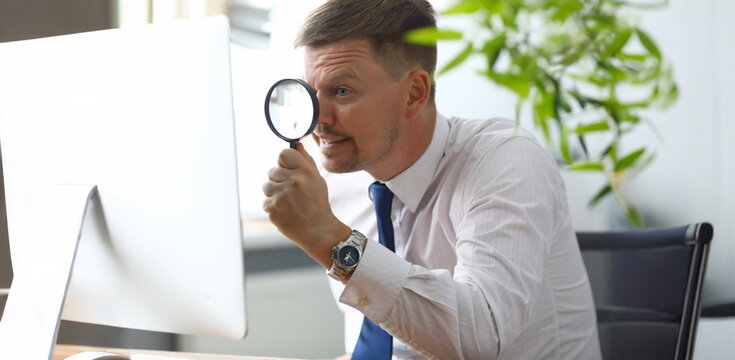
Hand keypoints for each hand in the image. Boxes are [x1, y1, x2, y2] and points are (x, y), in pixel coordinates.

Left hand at [262, 142, 350, 268]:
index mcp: (305, 172)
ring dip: (274, 193)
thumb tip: (296, 145)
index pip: (283, 154)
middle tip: (291, 192)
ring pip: (266, 186)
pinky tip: (285, 211)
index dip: (284, 162)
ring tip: (288, 202)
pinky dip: (273, 206)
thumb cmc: (317, 203)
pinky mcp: (273, 209)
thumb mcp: (317, 179)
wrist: (318, 230)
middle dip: (279, 180)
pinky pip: (266, 201)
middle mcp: (293, 182)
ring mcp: (282, 196)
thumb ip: (305, 161)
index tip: (288, 169)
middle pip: (272, 171)